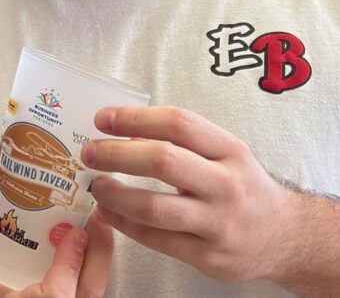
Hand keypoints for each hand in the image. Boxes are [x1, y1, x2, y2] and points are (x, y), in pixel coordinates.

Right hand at [0, 175, 112, 296]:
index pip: (55, 296)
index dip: (69, 264)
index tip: (74, 232)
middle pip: (87, 291)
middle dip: (98, 252)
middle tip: (97, 214)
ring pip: (93, 290)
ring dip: (99, 256)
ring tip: (96, 220)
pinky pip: (88, 289)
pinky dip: (94, 265)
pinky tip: (91, 239)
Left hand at [81, 105, 289, 282]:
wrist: (285, 237)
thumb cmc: (243, 186)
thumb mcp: (224, 154)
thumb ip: (181, 141)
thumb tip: (125, 131)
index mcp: (230, 150)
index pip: (178, 123)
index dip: (135, 118)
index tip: (103, 118)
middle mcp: (227, 185)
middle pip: (163, 161)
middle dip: (116, 154)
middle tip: (90, 153)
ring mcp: (219, 223)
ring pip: (155, 207)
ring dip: (115, 194)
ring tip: (96, 185)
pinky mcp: (208, 257)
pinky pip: (156, 239)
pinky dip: (124, 224)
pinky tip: (108, 212)